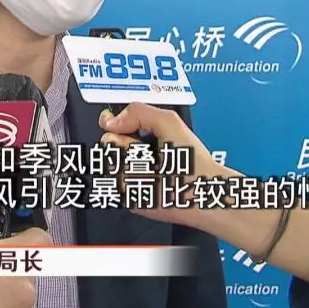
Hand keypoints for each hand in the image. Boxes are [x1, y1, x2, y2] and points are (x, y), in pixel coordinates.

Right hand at [99, 103, 220, 227]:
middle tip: (146, 151)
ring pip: (110, 165)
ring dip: (132, 165)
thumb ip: (137, 112)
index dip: (111, 124)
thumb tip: (109, 121)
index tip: (117, 126)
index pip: (111, 124)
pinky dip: (134, 182)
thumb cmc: (193, 160)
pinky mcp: (131, 195)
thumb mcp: (168, 121)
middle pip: (107, 144)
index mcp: (142, 135)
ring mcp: (132, 175)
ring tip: (153, 168)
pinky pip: (118, 185)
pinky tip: (151, 182)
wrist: (202, 191)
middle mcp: (134, 154)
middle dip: (125, 146)